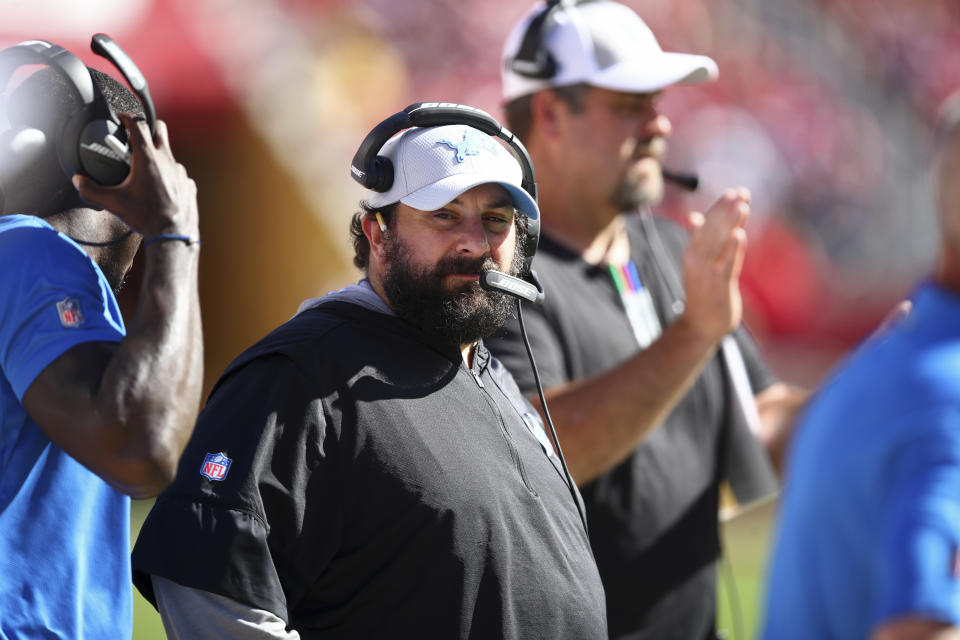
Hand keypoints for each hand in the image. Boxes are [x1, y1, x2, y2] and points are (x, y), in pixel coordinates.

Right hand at [72, 113, 197, 239]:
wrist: (173, 234)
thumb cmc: (146, 216)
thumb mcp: (113, 202)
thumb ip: (90, 189)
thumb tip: (78, 181)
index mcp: (147, 158)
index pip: (138, 123)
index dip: (128, 116)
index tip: (121, 118)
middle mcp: (167, 160)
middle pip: (159, 129)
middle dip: (147, 127)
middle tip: (134, 138)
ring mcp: (181, 171)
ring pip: (168, 154)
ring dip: (157, 156)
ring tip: (145, 171)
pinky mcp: (189, 184)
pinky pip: (178, 173)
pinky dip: (168, 175)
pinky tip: (160, 188)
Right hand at [677, 188, 749, 342]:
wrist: (701, 324)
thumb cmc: (703, 290)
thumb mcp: (699, 263)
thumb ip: (702, 240)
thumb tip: (694, 217)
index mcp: (691, 252)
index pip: (705, 224)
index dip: (719, 207)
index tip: (734, 192)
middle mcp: (695, 260)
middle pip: (711, 230)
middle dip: (726, 210)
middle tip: (740, 193)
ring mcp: (706, 273)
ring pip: (719, 243)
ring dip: (730, 223)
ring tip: (742, 205)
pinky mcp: (719, 287)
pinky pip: (726, 264)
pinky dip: (733, 249)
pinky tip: (740, 234)